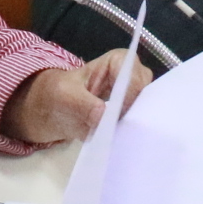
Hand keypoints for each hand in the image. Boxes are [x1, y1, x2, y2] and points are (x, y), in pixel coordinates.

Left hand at [2, 50, 148, 146]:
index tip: (116, 114)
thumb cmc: (59, 94)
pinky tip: (120, 142)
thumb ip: (82, 104)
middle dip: (135, 111)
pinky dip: (132, 134)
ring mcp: (135, 98)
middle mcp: (132, 77)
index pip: (133, 75)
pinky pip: (141, 124)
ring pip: (148, 110)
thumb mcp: (64, 96)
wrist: (54, 111)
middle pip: (146, 92)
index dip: (128, 94)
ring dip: (135, 124)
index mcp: (118, 61)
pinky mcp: (132, 115)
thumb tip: (102, 116)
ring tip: (119, 136)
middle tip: (119, 128)